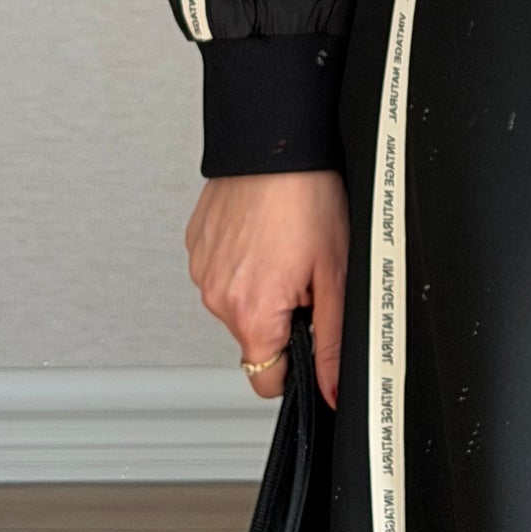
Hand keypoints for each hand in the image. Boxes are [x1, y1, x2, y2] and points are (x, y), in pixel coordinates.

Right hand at [185, 170, 348, 409]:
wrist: (275, 141)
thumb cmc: (308, 196)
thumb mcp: (335, 272)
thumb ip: (331, 340)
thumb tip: (330, 390)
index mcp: (251, 313)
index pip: (265, 379)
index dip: (295, 361)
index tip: (310, 332)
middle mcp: (216, 298)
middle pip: (254, 336)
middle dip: (282, 315)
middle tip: (305, 270)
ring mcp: (202, 270)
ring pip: (237, 302)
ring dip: (261, 285)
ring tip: (285, 242)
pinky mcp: (196, 245)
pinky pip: (222, 271)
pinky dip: (243, 260)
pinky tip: (264, 230)